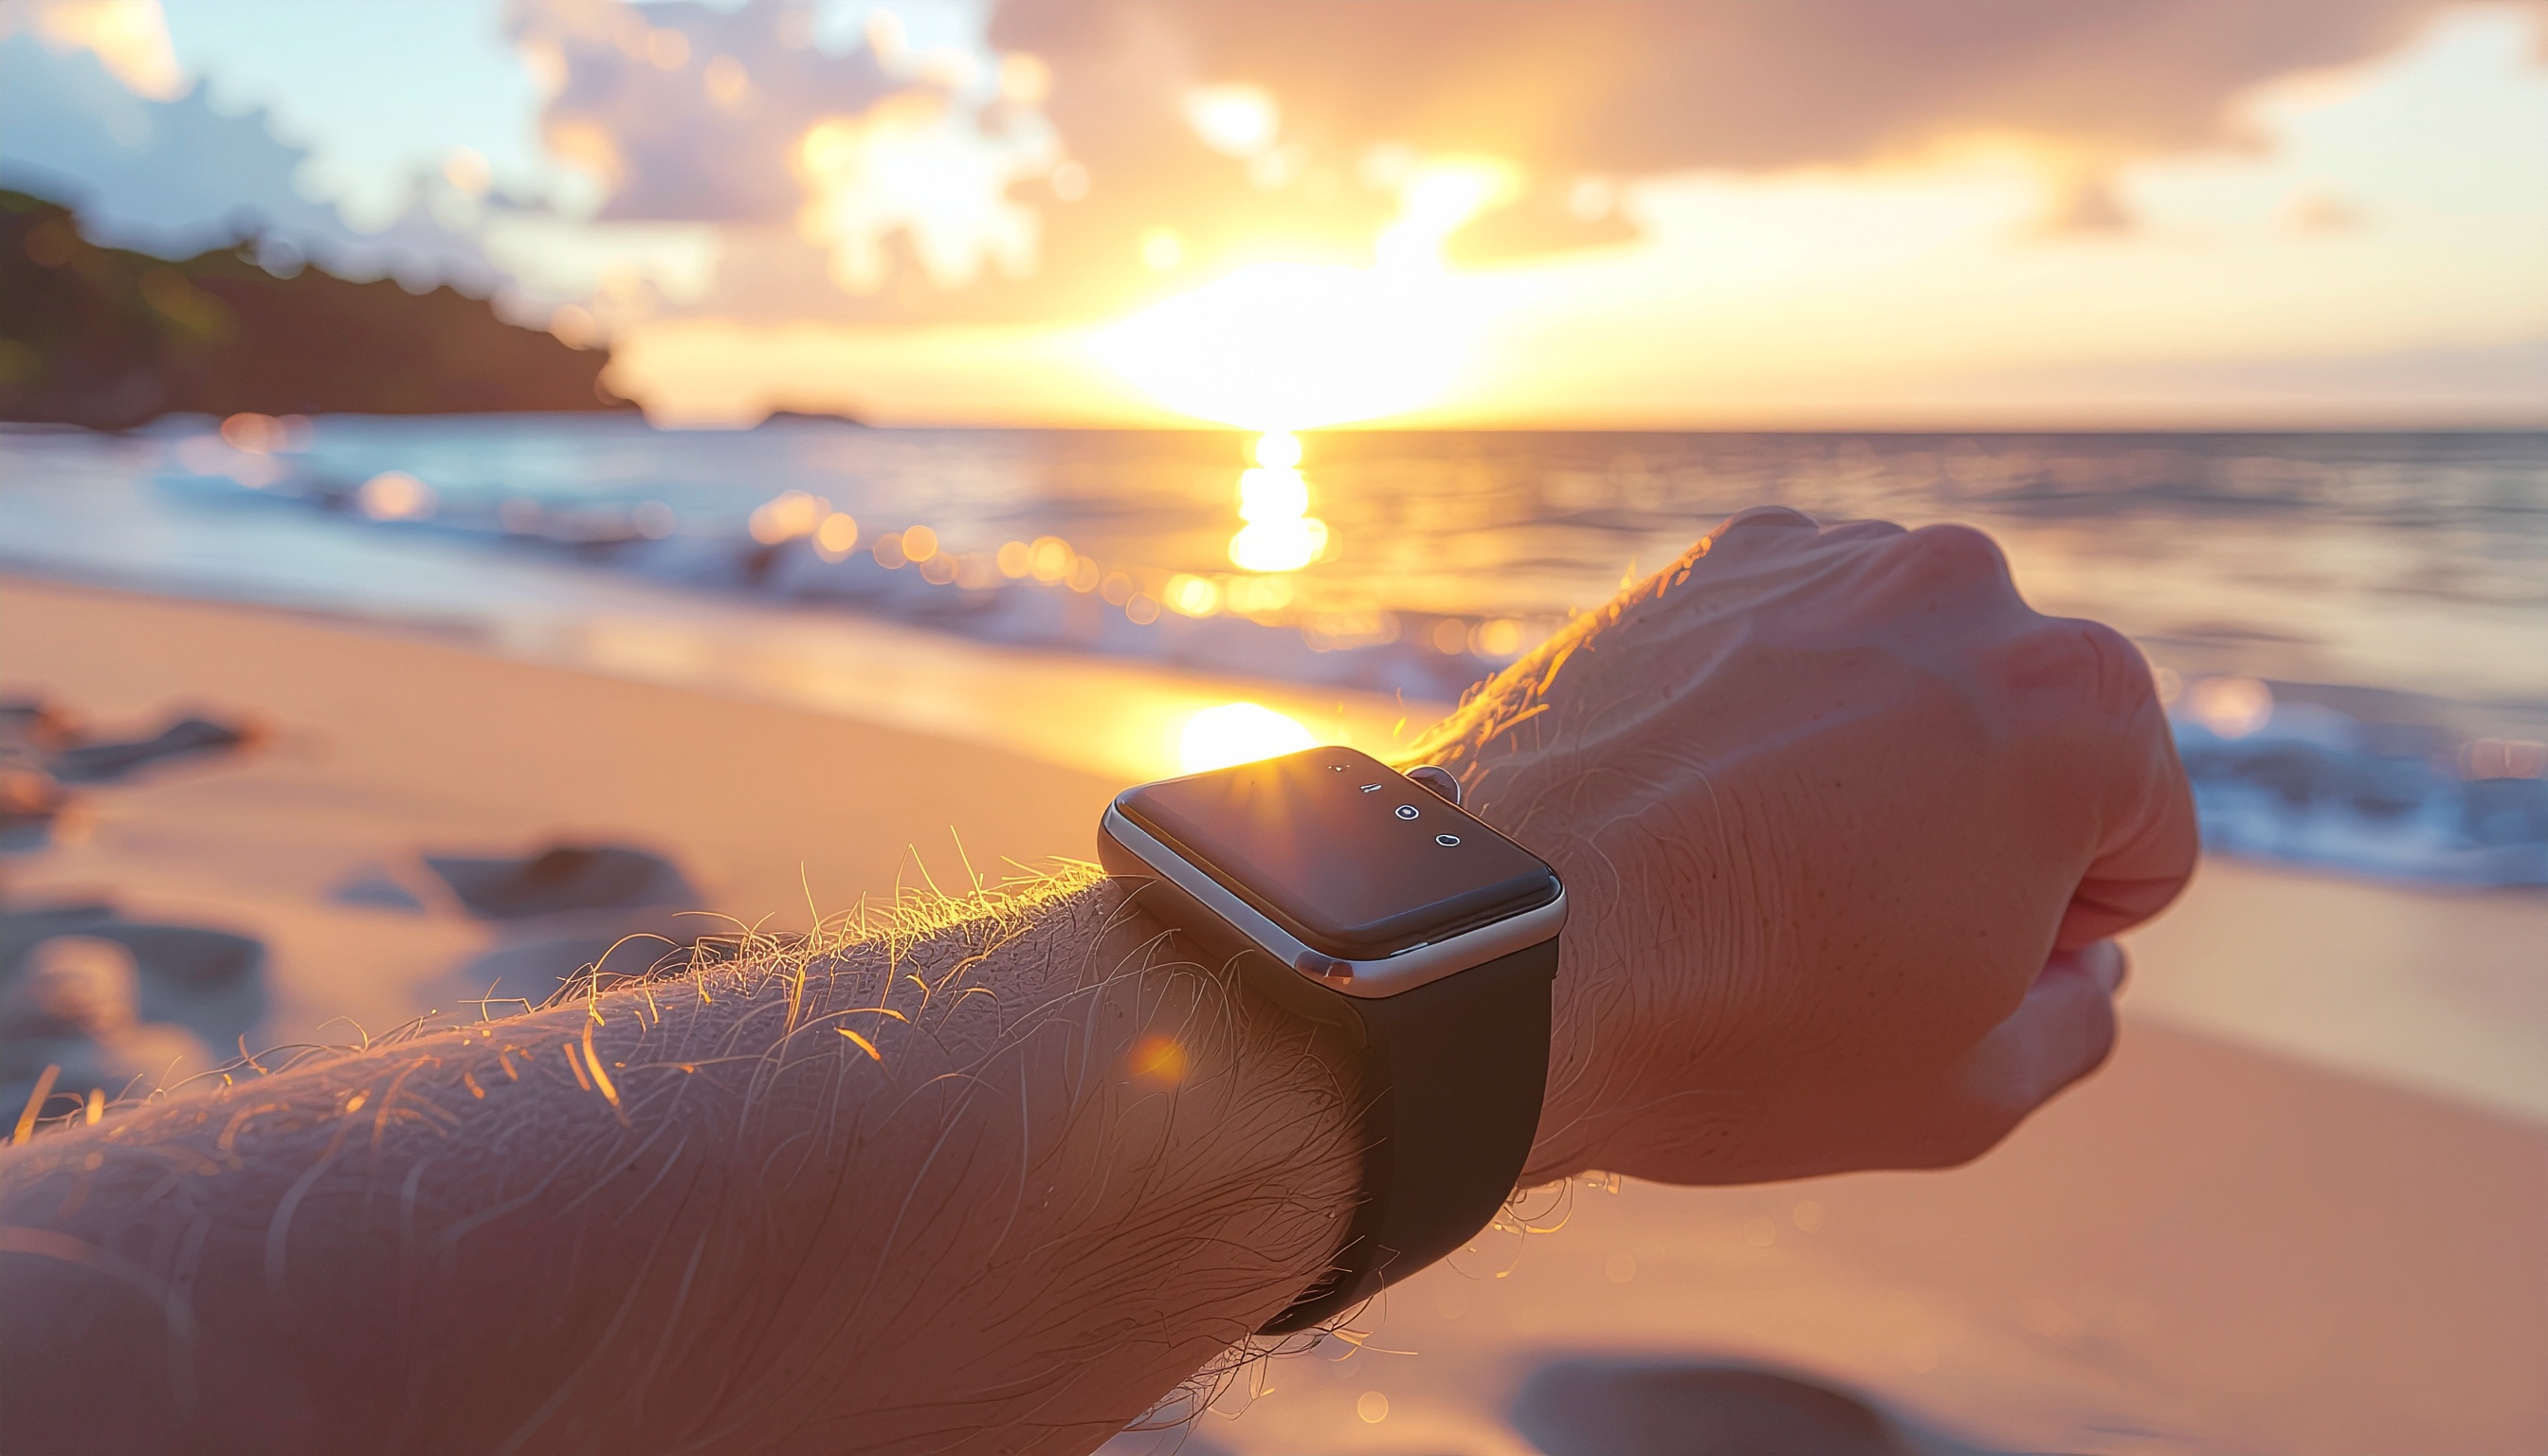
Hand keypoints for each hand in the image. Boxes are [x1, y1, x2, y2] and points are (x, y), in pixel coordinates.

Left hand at [1417, 508, 2196, 1184]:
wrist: (1500, 950)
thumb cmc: (1742, 1025)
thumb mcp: (1972, 1089)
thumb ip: (2080, 1011)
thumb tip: (2073, 959)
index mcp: (2078, 702)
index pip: (2144, 840)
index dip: (2059, 932)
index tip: (1945, 965)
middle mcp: (1962, 588)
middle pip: (2027, 739)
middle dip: (1973, 828)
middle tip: (1846, 924)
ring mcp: (1821, 559)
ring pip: (1907, 684)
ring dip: (1869, 759)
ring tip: (1755, 867)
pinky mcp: (1700, 563)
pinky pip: (1791, 646)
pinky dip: (1768, 711)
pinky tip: (1693, 803)